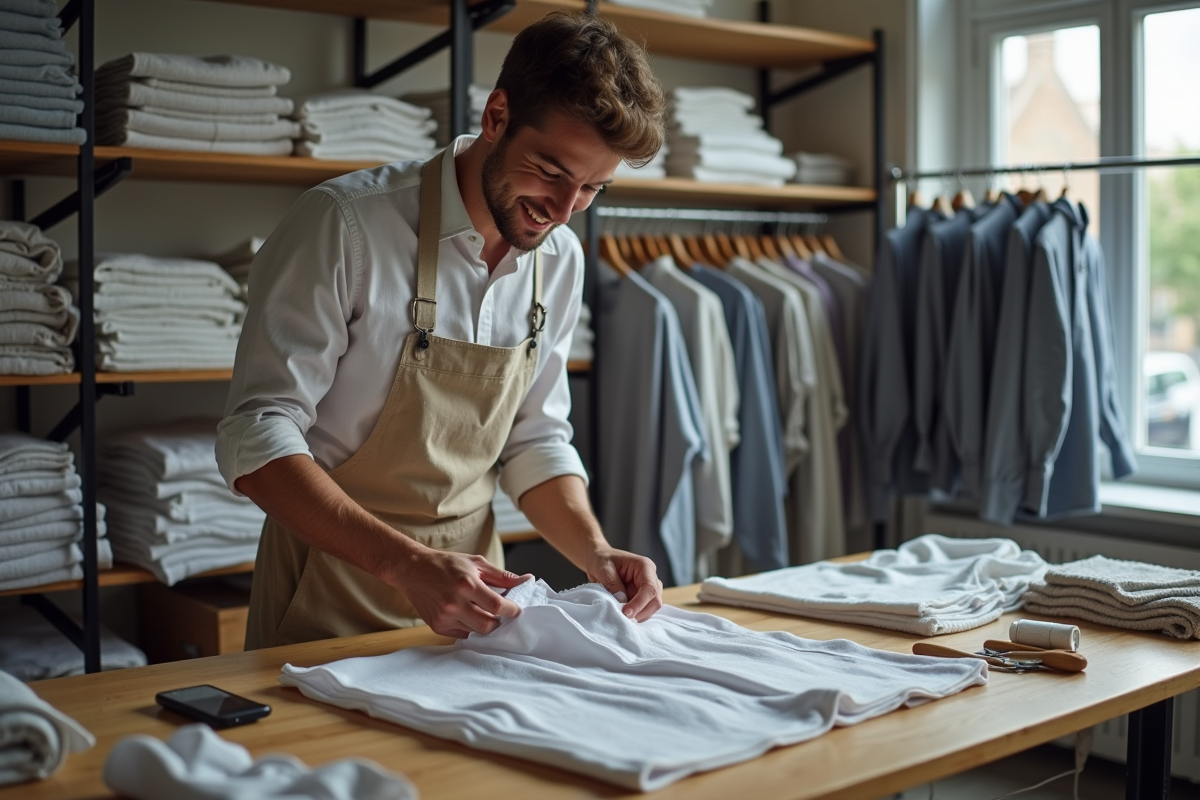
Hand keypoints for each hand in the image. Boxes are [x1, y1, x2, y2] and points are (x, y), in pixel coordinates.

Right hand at [393, 548, 531, 638]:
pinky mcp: (437, 626)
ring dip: (484, 625)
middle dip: (499, 622)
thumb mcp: (476, 563)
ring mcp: (444, 617)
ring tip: (482, 612)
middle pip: (488, 625)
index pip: (497, 605)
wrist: (412, 569)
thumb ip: (502, 576)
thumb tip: (527, 581)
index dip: (511, 610)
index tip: (516, 610)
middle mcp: (454, 603)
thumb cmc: (446, 564)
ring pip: (475, 632)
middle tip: (500, 614)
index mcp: (466, 584)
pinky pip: (461, 635)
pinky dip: (469, 628)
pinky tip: (466, 615)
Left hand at [585, 547, 662, 621]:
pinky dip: (635, 616)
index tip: (626, 613)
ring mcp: (647, 588)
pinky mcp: (642, 597)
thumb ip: (613, 584)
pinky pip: (644, 611)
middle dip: (640, 612)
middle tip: (623, 618)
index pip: (650, 588)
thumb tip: (622, 601)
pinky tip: (624, 616)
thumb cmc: (602, 560)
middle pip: (655, 600)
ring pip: (652, 608)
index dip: (640, 603)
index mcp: (644, 566)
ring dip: (638, 615)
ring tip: (622, 617)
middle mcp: (650, 577)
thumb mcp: (604, 569)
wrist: (598, 560)